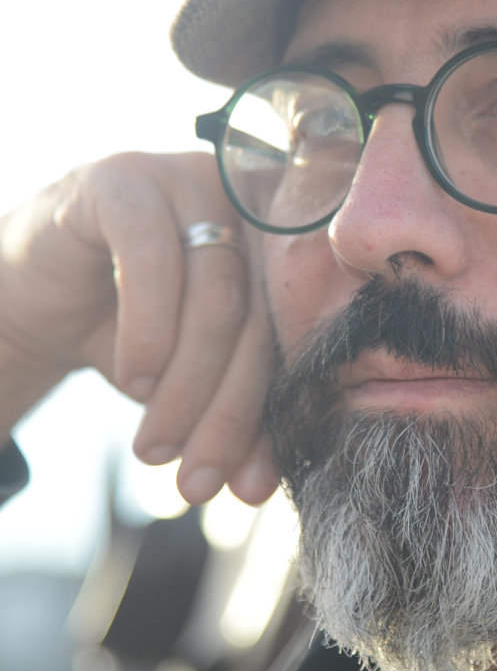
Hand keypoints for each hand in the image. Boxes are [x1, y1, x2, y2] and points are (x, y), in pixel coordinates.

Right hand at [0, 152, 278, 504]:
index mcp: (281, 248)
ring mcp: (190, 180)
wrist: (30, 296)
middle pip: (258, 319)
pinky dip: (149, 331)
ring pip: (216, 297)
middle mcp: (248, 206)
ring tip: (154, 447)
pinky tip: (133, 379)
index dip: (274, 417)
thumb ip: (234, 413)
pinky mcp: (127, 181)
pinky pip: (155, 261)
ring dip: (186, 386)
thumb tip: (259, 487)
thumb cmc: (129, 335)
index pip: (292, 337)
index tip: (249, 489)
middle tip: (197, 483)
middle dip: (228, 414)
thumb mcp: (190, 379)